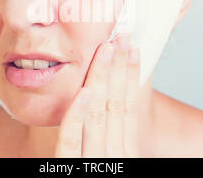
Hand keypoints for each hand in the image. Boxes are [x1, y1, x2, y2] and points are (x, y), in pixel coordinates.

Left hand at [55, 34, 140, 157]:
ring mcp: (93, 161)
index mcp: (127, 151)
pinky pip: (71, 141)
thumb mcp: (114, 156)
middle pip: (116, 104)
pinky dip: (76, 115)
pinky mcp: (70, 168)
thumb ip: (113, 134)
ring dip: (102, 79)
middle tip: (120, 37)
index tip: (133, 48)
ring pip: (97, 115)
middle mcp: (115, 155)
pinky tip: (82, 92)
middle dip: (119, 67)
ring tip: (105, 49)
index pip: (130, 107)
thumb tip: (112, 94)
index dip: (131, 76)